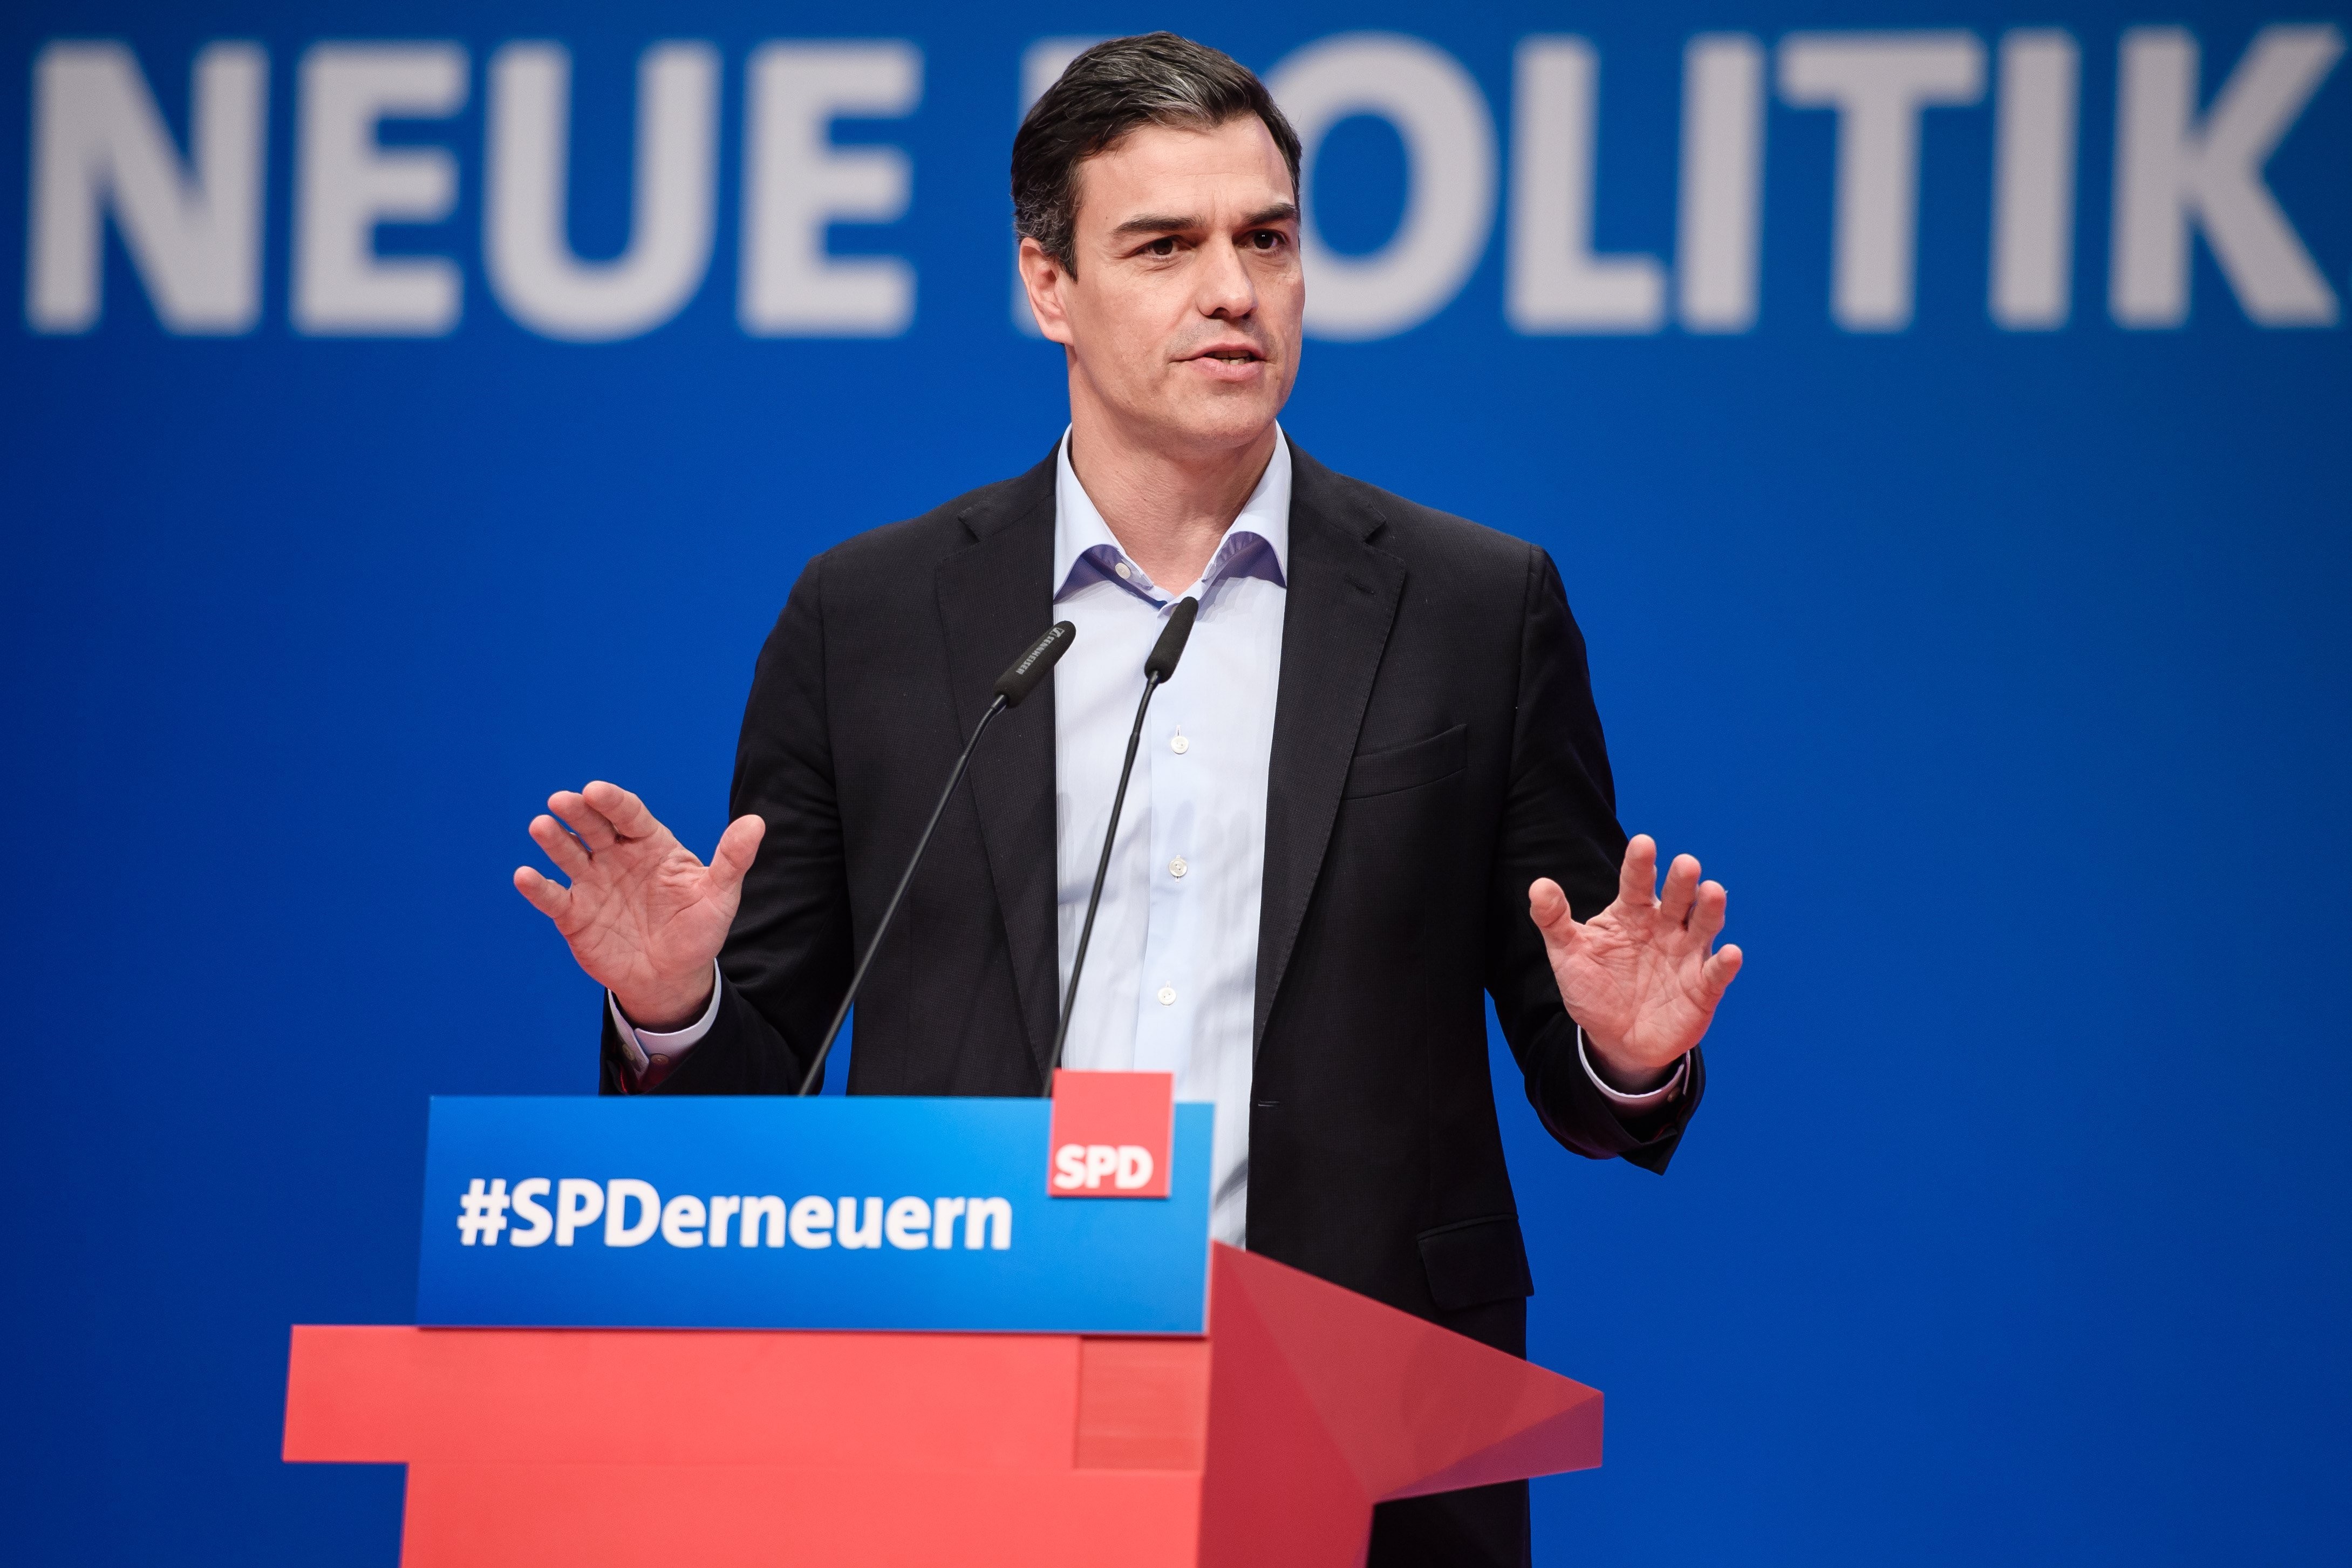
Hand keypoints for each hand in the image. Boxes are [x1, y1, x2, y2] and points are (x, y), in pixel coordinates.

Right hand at [512, 781, 764, 1030]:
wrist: (673, 977)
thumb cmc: (697, 930)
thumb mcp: (720, 896)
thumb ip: (732, 860)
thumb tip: (756, 823)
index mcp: (650, 844)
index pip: (629, 815)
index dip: (612, 802)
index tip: (596, 790)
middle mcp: (616, 857)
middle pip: (594, 828)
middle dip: (577, 812)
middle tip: (562, 800)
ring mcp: (592, 883)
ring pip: (569, 855)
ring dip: (554, 841)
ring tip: (541, 826)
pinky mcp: (573, 914)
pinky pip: (552, 897)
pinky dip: (537, 887)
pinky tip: (524, 876)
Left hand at [1528, 835, 1742, 1091]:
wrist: (1614, 1040)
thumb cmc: (1594, 989)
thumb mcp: (1568, 954)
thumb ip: (1554, 920)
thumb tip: (1538, 885)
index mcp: (1632, 913)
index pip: (1636, 883)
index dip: (1640, 864)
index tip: (1643, 844)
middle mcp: (1664, 927)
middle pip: (1677, 898)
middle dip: (1682, 881)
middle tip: (1686, 864)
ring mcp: (1687, 955)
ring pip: (1703, 926)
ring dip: (1709, 910)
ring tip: (1711, 892)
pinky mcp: (1703, 987)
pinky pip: (1716, 973)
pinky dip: (1725, 963)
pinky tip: (1730, 953)